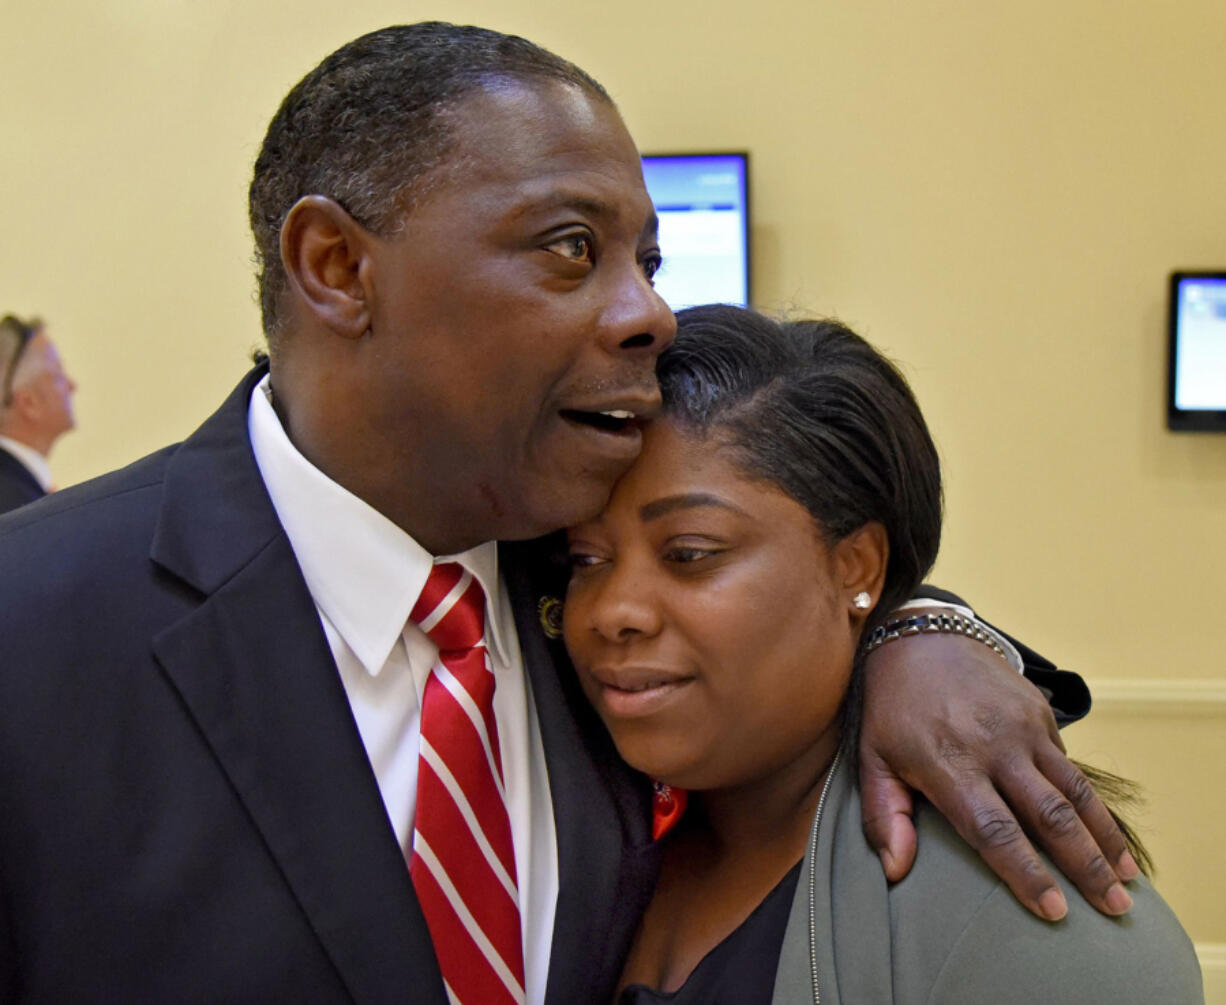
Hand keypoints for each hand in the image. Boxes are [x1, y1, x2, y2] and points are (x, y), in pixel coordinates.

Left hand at [857, 626, 1139, 920]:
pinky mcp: (1039, 712)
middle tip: (1114, 908)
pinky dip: (1091, 804)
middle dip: (1086, 867)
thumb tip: (895, 871)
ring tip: (1126, 880)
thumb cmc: (891, 707)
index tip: (1054, 911)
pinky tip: (1104, 834)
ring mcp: (1023, 727)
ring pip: (1075, 792)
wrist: (919, 636)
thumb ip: (883, 815)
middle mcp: (994, 746)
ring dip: (1105, 839)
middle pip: (1051, 817)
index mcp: (949, 763)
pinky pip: (1069, 765)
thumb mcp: (872, 756)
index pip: (995, 831)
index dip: (1027, 874)